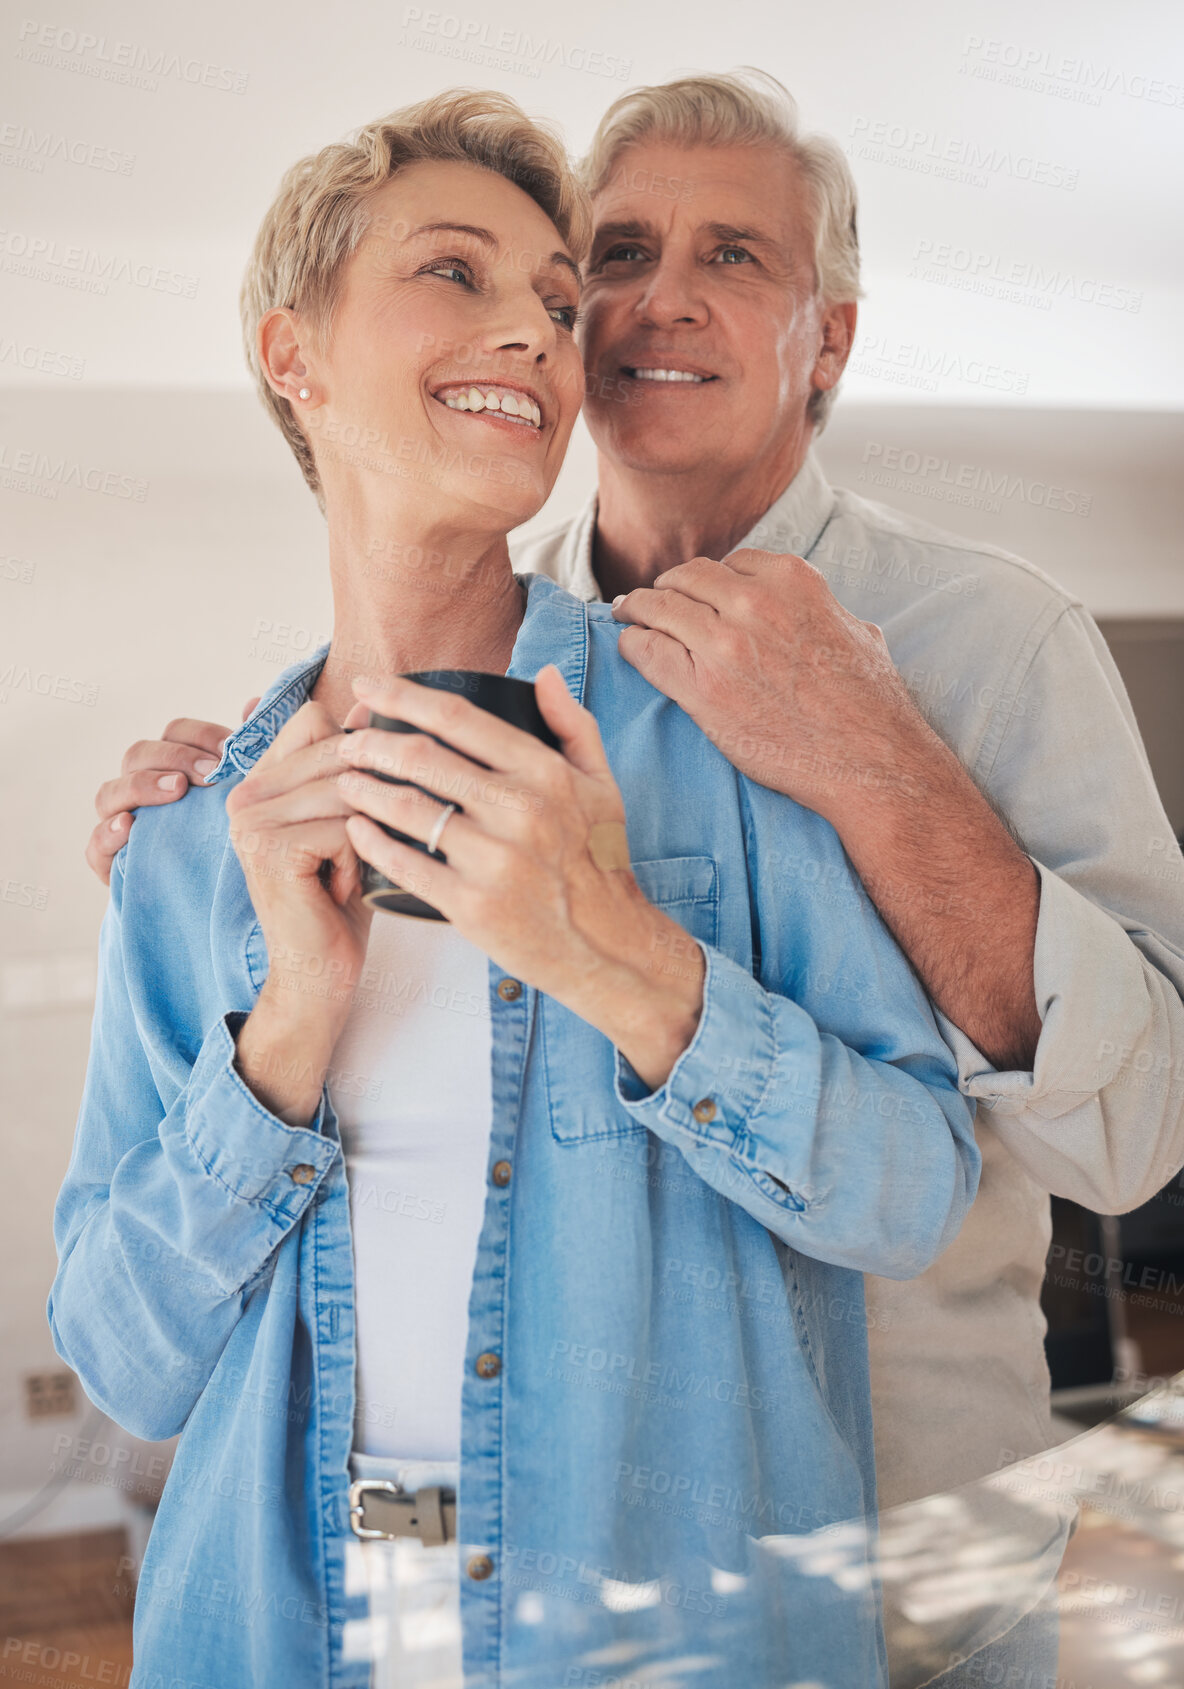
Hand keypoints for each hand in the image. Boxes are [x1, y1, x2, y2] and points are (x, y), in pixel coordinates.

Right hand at [86, 694, 261, 884]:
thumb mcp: (242, 796)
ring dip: (142, 786)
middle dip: (175, 757)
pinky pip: (95, 845)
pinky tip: (131, 827)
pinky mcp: (108, 862)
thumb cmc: (227, 837)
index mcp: (171, 764)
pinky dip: (108, 833)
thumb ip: (246, 752)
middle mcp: (139, 787)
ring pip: (110, 792)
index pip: (175, 732)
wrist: (211, 901)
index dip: (200, 735)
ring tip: (177, 790)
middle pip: (139, 754)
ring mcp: (118, 821)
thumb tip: (252, 705)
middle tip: (211, 773)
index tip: (231, 750)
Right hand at [224, 695, 376, 1121]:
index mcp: (260, 780)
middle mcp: (245, 794)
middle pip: (337, 750)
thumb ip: (353, 766)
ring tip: (346, 872)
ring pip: (348, 789)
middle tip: (358, 849)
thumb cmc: (342, 901)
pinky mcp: (269, 849)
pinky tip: (339, 891)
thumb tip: (372, 705)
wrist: (319, 974)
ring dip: (367, 835)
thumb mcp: (351, 822)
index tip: (360, 804)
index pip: (315, 720)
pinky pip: (346, 827)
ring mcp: (251, 821)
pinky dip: (360, 861)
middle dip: (370, 799)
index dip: (355, 751)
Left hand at [336, 666, 703, 1088]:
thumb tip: (540, 674)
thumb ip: (572, 724)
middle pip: (422, 758)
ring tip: (344, 782)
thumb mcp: (602, 785)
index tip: (367, 686)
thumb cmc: (599, 861)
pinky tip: (356, 830)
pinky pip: (406, 865)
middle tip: (346, 742)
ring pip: (407, 809)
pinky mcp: (473, 905)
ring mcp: (494, 860)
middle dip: (370, 744)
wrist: (607, 945)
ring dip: (363, 789)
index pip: (458, 718)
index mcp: (545, 773)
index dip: (402, 696)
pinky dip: (372, 844)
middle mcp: (520, 811)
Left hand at [611, 550, 928, 826]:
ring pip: (657, 607)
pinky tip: (632, 648)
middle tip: (649, 600)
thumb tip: (809, 611)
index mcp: (792, 580)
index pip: (729, 562)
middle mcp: (754, 604)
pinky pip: (645, 651)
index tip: (698, 592)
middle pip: (685, 577)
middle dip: (666, 587)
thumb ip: (819, 610)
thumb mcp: (856, 631)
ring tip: (627, 615)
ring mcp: (724, 645)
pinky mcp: (702, 689)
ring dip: (637, 609)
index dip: (708, 579)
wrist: (870, 761)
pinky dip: (632, 645)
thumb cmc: (870, 704)